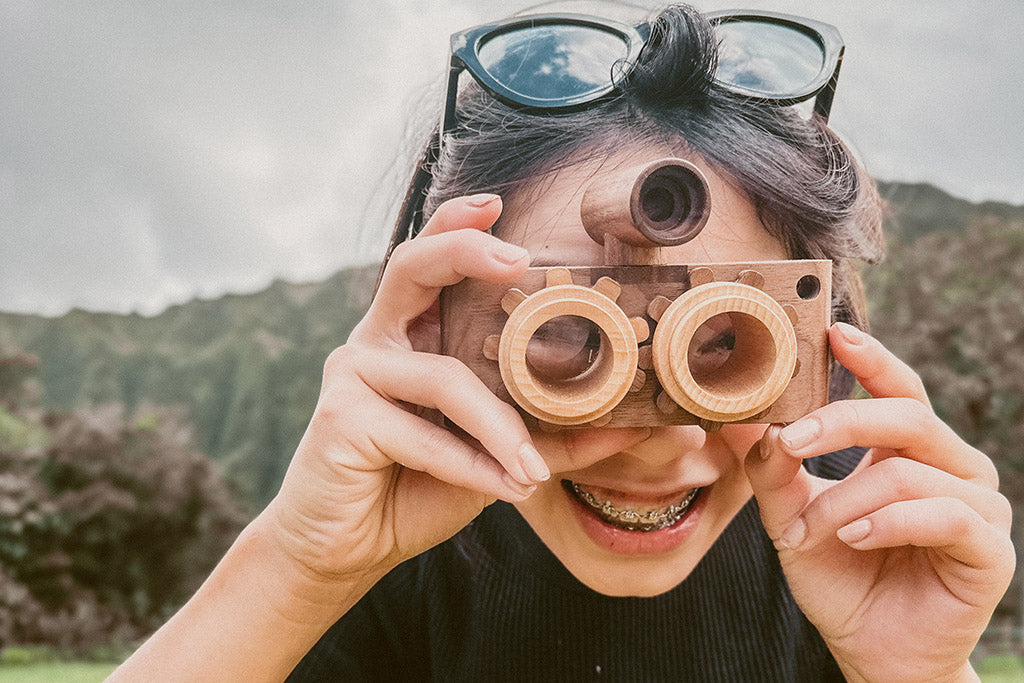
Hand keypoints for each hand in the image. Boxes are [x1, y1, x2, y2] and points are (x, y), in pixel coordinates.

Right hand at [266, 194, 552, 588]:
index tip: (497, 206)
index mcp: (412, 335)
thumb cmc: (419, 489)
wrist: (350, 548)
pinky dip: (471, 464)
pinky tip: (504, 489)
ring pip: (444, 377)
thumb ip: (554, 435)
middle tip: (518, 260)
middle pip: (410, 267)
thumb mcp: (497, 457)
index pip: (430, 263)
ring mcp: (353, 373)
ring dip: (499, 428)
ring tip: (536, 470)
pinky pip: (424, 433)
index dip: (456, 225)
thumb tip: (638, 424)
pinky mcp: (340, 416)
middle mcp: (378, 341)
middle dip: (464, 250)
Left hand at [745, 322, 1013, 681]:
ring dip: (845, 500)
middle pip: (904, 415)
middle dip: (839, 422)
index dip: (872, 358)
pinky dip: (885, 522)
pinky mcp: (989, 547)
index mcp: (910, 451)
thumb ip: (772, 469)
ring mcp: (978, 505)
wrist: (870, 649)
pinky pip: (940, 514)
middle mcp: (952, 467)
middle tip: (790, 443)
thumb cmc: (840, 577)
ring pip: (906, 471)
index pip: (898, 389)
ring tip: (811, 532)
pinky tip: (854, 538)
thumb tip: (738, 418)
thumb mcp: (791, 516)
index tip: (834, 333)